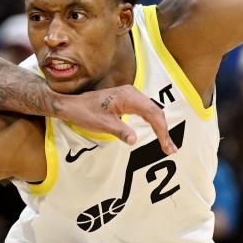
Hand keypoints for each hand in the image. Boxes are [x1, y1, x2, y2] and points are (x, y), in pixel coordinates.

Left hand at [56, 84, 176, 154]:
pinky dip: (152, 122)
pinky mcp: (127, 100)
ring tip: (167, 144)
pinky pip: (144, 110)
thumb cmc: (85, 113)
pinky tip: (156, 132)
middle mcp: (132, 93)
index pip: (153, 114)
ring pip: (152, 111)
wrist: (72, 105)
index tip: (166, 146)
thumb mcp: (103, 125)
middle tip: (171, 149)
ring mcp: (130, 95)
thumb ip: (121, 131)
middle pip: (156, 112)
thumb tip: (134, 140)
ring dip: (160, 127)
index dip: (162, 131)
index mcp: (128, 97)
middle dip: (164, 131)